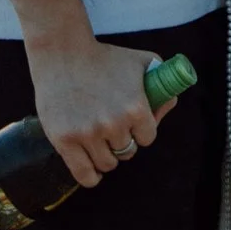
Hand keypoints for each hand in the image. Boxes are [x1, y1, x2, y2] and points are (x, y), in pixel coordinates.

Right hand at [28, 38, 161, 191]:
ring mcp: (88, 133)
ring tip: (98, 139)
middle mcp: (114, 123)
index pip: (148, 138)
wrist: (62, 53)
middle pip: (128, 152)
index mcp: (136, 108)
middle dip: (123, 141)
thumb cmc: (104, 57)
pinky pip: (85, 175)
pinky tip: (92, 168)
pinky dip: (91, 176)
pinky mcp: (65, 140)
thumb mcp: (141, 62)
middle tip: (111, 126)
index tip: (131, 122)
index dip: (141, 130)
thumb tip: (168, 105)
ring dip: (106, 155)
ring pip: (107, 164)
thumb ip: (162, 83)